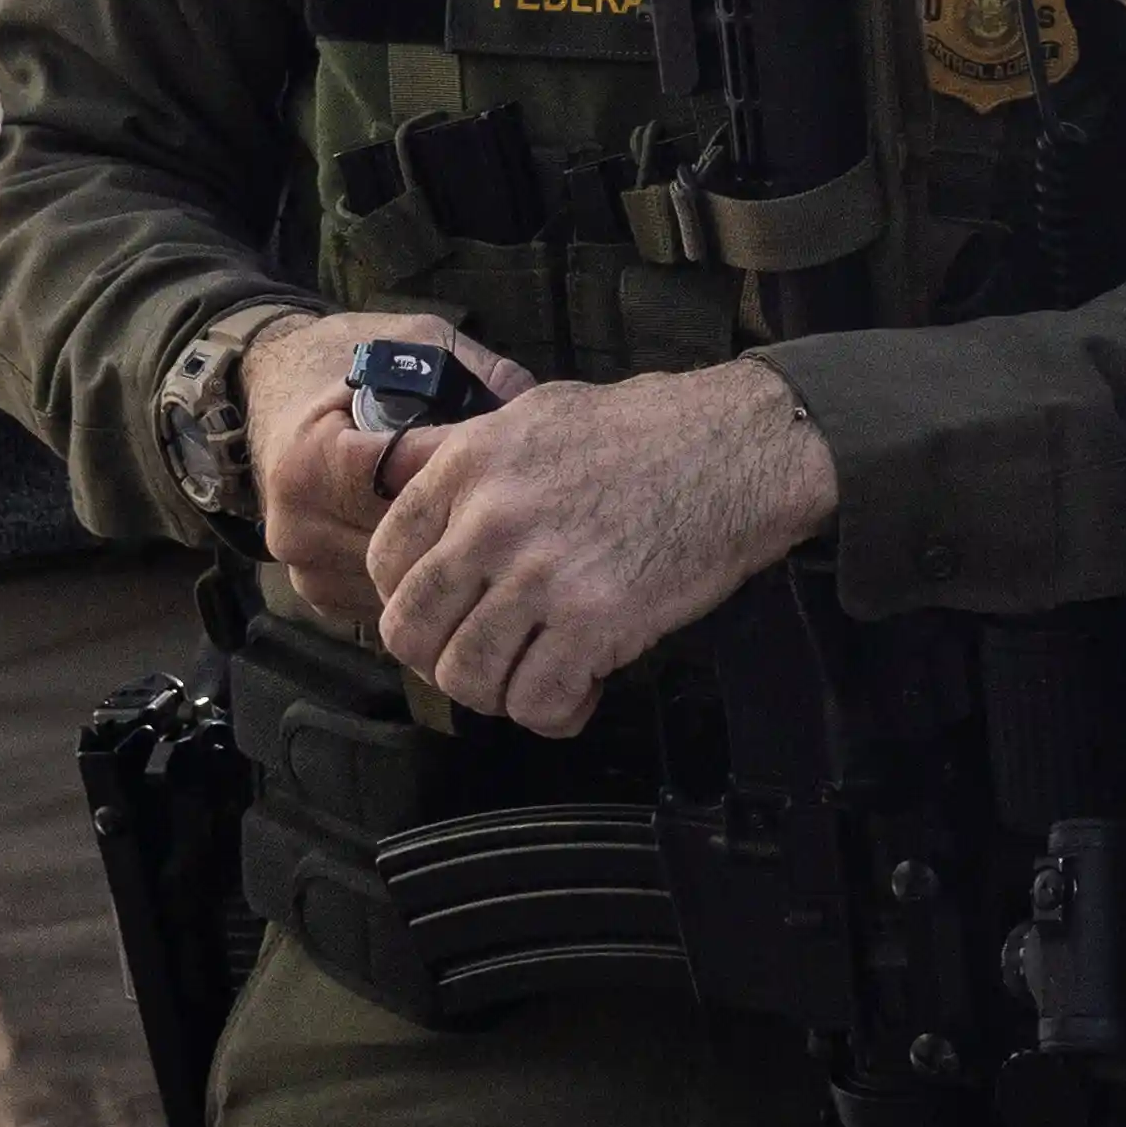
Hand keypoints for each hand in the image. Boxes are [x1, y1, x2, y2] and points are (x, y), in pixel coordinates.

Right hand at [241, 309, 524, 645]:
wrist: (270, 383)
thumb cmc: (346, 359)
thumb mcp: (414, 342)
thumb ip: (478, 375)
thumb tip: (545, 423)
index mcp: (313, 461)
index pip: (412, 491)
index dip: (475, 482)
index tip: (523, 471)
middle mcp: (299, 523)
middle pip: (414, 549)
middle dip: (470, 527)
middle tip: (528, 513)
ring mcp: (304, 566)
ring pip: (406, 586)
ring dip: (452, 564)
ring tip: (500, 535)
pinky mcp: (317, 593)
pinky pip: (390, 600)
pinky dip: (427, 580)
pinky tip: (458, 552)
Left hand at [364, 360, 840, 736]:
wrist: (739, 449)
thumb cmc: (646, 431)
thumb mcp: (532, 415)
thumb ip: (464, 458)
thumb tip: (407, 487)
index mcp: (468, 465)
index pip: (386, 561)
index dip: (407, 600)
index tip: (443, 614)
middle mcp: (491, 520)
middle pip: (410, 630)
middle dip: (440, 658)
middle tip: (481, 658)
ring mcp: (540, 574)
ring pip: (465, 677)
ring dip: (497, 692)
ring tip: (533, 673)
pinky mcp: (595, 621)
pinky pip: (536, 701)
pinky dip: (553, 711)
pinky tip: (580, 686)